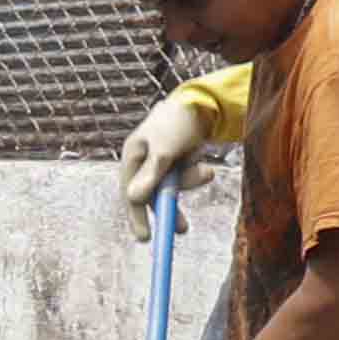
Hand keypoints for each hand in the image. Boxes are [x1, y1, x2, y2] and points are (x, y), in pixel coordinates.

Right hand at [114, 65, 246, 227]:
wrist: (204, 101)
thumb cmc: (179, 122)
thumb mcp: (165, 150)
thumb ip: (151, 175)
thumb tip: (133, 199)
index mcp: (133, 155)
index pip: (130, 192)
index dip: (137, 216)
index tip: (145, 238)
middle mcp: (144, 160)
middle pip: (152, 193)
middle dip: (170, 206)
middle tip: (183, 229)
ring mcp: (161, 161)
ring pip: (172, 186)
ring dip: (190, 183)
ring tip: (208, 171)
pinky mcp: (177, 160)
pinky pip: (183, 178)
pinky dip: (195, 176)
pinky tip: (204, 165)